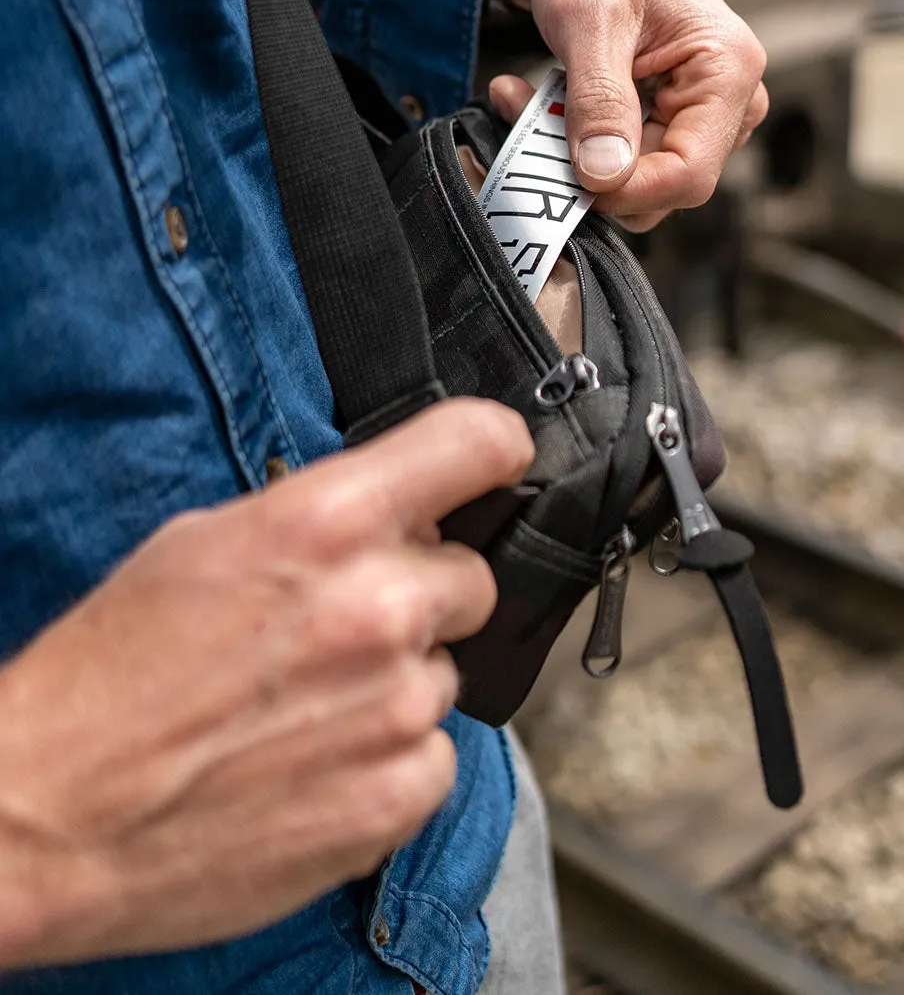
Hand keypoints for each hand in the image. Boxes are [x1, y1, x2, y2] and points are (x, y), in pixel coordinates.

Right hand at [0, 400, 531, 968]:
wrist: (52, 815)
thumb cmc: (108, 677)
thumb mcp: (206, 542)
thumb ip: (319, 517)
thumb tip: (390, 510)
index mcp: (329, 521)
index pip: (478, 442)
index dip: (493, 452)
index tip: (495, 464)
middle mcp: (380, 607)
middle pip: (471, 575)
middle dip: (421, 592)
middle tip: (341, 626)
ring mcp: (395, 706)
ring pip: (445, 672)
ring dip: (396, 684)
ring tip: (304, 708)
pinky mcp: (396, 797)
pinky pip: (435, 757)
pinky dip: (389, 761)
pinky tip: (316, 764)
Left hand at [492, 0, 767, 231]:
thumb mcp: (590, 23)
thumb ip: (599, 101)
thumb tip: (605, 176)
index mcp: (729, 70)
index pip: (691, 172)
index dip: (628, 190)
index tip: (567, 176)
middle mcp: (728, 99)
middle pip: (666, 184)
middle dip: (592, 167)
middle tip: (527, 120)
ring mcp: (699, 111)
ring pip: (637, 177)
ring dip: (571, 152)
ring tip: (523, 97)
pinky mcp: (666, 117)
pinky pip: (620, 157)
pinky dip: (571, 139)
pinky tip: (535, 97)